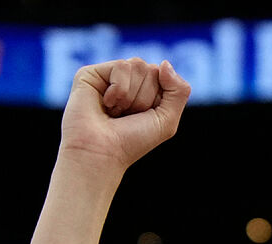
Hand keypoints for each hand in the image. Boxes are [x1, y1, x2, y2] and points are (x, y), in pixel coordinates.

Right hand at [59, 57, 190, 170]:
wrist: (103, 152)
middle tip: (127, 116)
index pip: (165, 76)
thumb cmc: (133, 141)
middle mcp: (127, 82)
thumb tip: (164, 63)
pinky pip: (121, 66)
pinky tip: (106, 104)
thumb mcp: (167, 119)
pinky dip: (119, 90)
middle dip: (144, 98)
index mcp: (146, 91)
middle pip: (152, 70)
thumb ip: (179, 91)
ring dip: (131, 96)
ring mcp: (109, 76)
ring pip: (137, 65)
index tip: (143, 117)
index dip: (158, 99)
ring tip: (116, 111)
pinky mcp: (92, 73)